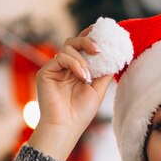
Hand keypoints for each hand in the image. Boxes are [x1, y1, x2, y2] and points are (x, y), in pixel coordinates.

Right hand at [30, 25, 112, 159]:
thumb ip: (104, 73)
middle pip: (73, 42)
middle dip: (87, 40)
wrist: (65, 128)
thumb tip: (114, 57)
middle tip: (99, 49)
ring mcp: (54, 68)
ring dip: (82, 60)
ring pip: (68, 47)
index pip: (82, 47)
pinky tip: (82, 77)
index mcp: (76, 70)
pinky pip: (61, 57)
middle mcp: (64, 67)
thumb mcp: (98, 90)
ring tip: (88, 77)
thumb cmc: (80, 114)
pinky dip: (75, 64)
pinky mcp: (46, 72)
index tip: (104, 33)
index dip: (91, 37)